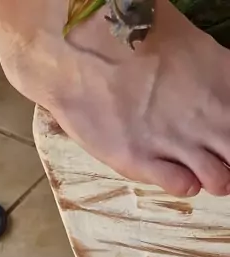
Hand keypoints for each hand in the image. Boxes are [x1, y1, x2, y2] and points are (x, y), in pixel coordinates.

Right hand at [0, 0, 229, 196]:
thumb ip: (207, 70)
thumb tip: (209, 84)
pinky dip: (184, 183)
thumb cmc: (124, 35)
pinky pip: (183, 186)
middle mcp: (208, 113)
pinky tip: (171, 169)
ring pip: (219, 179)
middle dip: (229, 159)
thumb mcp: (184, 41)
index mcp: (222, 78)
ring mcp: (177, 141)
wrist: (75, 52)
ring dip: (213, 177)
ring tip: (195, 166)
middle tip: (213, 154)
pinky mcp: (144, 161)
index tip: (222, 134)